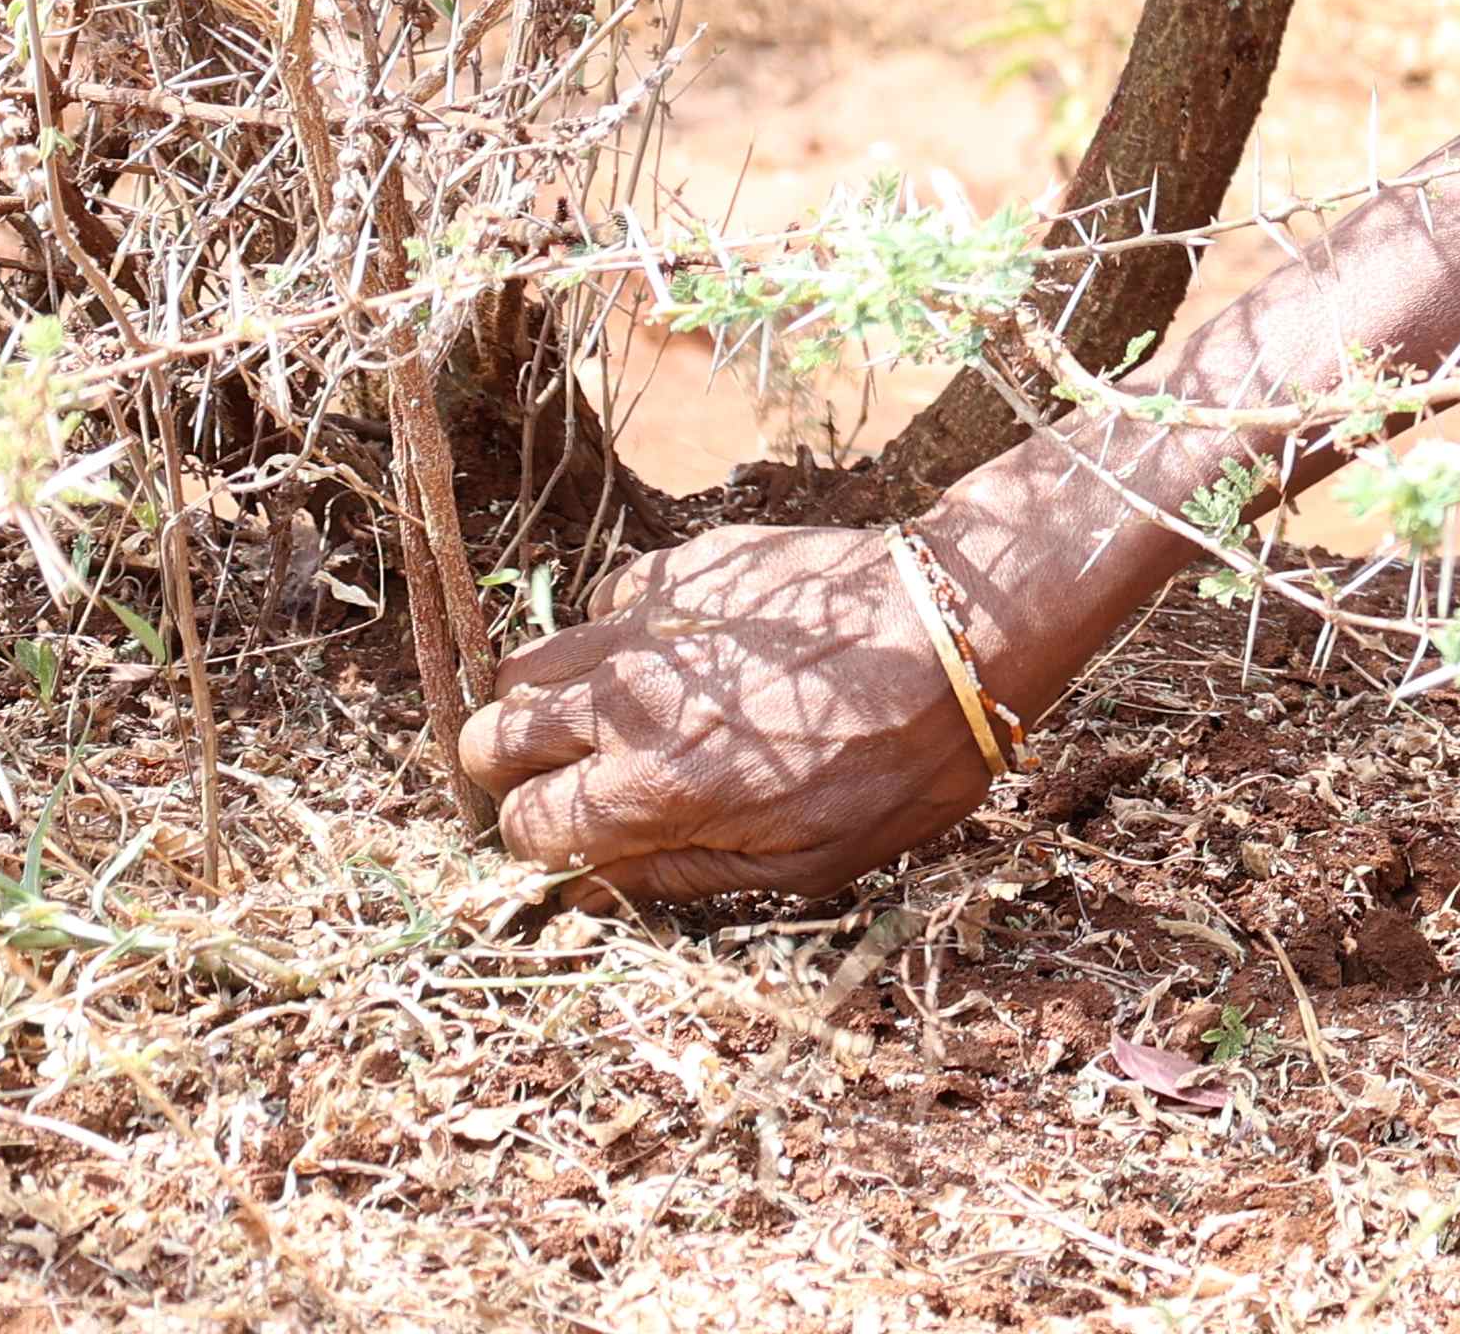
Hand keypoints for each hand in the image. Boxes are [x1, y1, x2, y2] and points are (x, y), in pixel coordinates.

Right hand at [456, 522, 1030, 903]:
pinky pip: (604, 600)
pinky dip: (613, 633)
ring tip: (597, 721)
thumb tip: (585, 894)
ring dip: (545, 701)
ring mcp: (649, 624)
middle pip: (494, 738)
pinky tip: (668, 656)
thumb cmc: (903, 759)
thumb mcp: (807, 862)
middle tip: (561, 782)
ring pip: (529, 664)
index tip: (570, 842)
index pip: (524, 826)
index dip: (537, 845)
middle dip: (508, 772)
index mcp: (654, 789)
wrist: (965, 626)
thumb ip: (679, 875)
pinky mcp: (683, 566)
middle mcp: (629, 702)